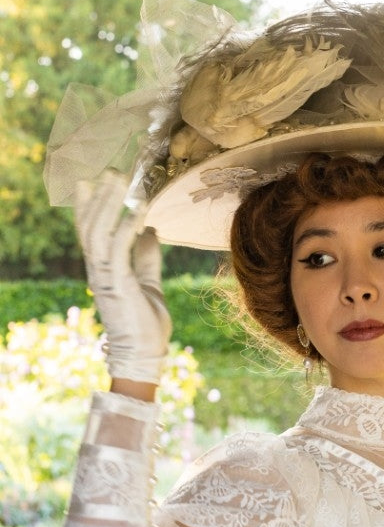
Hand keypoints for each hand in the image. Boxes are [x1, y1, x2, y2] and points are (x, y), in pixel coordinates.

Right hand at [74, 171, 171, 384]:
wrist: (146, 356)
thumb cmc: (146, 325)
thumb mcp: (150, 283)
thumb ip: (147, 257)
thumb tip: (151, 230)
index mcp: (104, 269)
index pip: (91, 231)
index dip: (89, 205)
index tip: (91, 179)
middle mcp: (99, 270)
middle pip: (91, 225)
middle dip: (99, 196)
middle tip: (110, 170)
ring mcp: (105, 277)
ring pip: (99, 232)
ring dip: (109, 204)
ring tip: (119, 179)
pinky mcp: (118, 285)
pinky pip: (118, 250)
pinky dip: (126, 228)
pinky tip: (138, 211)